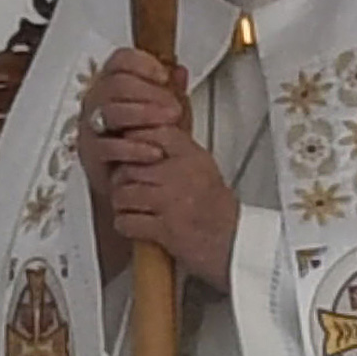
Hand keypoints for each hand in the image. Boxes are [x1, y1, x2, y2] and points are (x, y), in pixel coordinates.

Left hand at [78, 46, 238, 290]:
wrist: (233, 243)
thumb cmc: (213, 205)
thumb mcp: (200, 163)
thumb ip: (175, 141)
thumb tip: (153, 112)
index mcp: (190, 155)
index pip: (150, 132)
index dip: (132, 141)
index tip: (130, 152)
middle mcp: (181, 175)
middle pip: (129, 165)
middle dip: (123, 179)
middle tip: (130, 186)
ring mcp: (172, 203)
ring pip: (123, 193)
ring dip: (123, 204)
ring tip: (135, 207)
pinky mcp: (165, 231)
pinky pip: (126, 221)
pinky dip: (127, 226)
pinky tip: (138, 225)